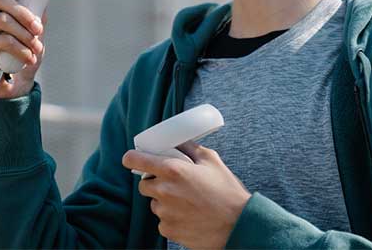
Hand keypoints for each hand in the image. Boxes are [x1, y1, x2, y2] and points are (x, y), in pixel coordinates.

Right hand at [0, 0, 46, 98]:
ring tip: (36, 47)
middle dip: (24, 12)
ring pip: (2, 19)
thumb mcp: (34, 27)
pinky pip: (1, 40)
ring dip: (25, 34)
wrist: (16, 81)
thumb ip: (36, 9)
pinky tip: (28, 58)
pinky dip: (21, 49)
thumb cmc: (24, 49)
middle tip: (39, 29)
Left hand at [122, 141, 250, 248]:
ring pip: (155, 204)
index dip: (133, 158)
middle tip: (175, 183)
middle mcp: (164, 191)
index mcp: (173, 170)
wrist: (239, 225)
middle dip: (155, 182)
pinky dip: (172, 218)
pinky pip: (163, 221)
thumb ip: (190, 148)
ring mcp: (165, 213)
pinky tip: (190, 216)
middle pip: (144, 184)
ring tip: (189, 202)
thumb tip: (178, 142)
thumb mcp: (212, 161)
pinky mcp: (169, 230)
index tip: (133, 158)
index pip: (136, 160)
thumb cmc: (227, 192)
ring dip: (165, 202)